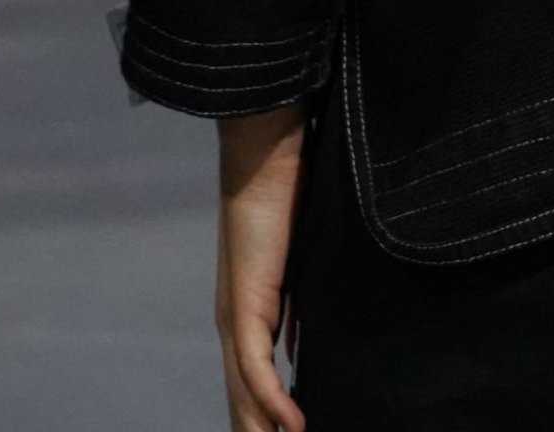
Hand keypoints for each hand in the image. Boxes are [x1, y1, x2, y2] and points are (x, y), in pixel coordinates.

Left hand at [214, 105, 307, 431]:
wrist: (266, 149)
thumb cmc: (288, 190)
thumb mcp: (308, 260)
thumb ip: (308, 301)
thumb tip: (319, 335)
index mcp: (248, 314)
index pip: (253, 384)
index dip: (268, 419)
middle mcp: (235, 323)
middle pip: (243, 401)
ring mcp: (236, 317)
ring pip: (244, 395)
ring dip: (262, 430)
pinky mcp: (244, 304)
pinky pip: (255, 367)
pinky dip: (273, 402)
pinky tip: (292, 428)